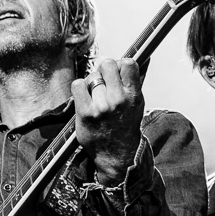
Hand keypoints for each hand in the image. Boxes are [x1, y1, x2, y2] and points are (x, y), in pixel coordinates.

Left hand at [72, 57, 143, 184]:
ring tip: (96, 96)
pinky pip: (78, 85)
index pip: (128, 64)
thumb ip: (132, 83)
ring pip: (92, 76)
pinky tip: (85, 98)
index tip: (117, 73)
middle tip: (103, 82)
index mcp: (133, 96)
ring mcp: (101, 106)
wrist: (117, 155)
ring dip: (92, 84)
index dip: (120, 65)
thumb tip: (129, 60)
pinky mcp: (85, 113)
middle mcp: (118, 100)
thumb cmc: (125, 126)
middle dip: (104, 70)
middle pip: (107, 64)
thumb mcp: (137, 104)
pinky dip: (80, 88)